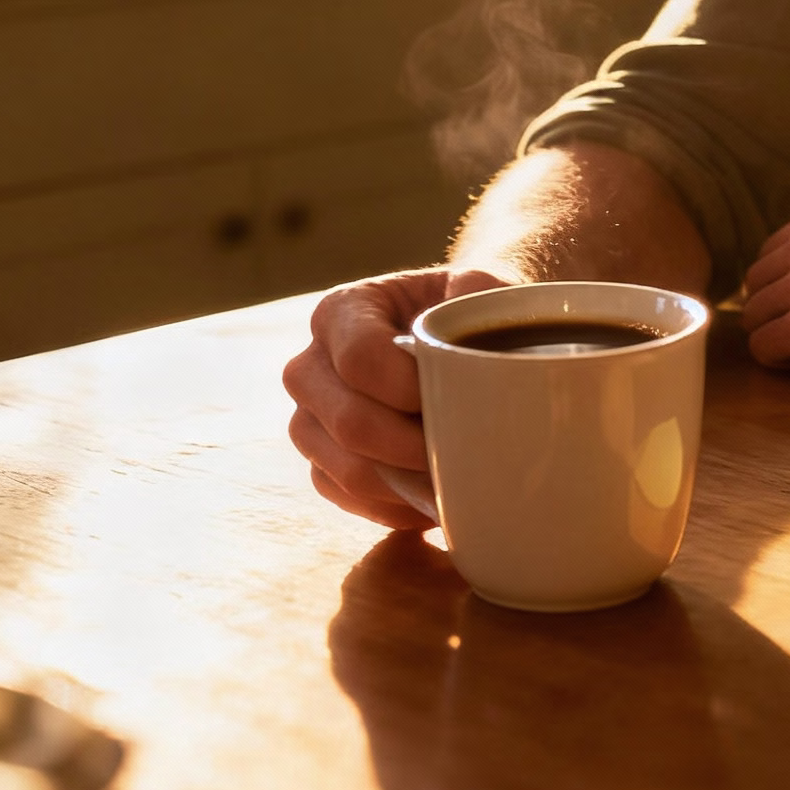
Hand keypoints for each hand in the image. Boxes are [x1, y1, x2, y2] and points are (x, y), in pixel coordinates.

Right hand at [283, 265, 506, 529]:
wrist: (454, 333)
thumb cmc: (464, 307)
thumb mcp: (478, 284)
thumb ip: (480, 287)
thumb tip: (473, 319)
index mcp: (342, 311)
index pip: (360, 358)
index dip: (409, 388)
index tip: (458, 398)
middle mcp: (311, 366)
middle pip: (348, 421)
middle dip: (413, 446)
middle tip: (467, 451)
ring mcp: (310, 419)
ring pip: (344, 469)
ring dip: (407, 483)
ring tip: (459, 478)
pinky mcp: (322, 462)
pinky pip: (347, 498)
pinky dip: (396, 505)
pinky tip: (438, 496)